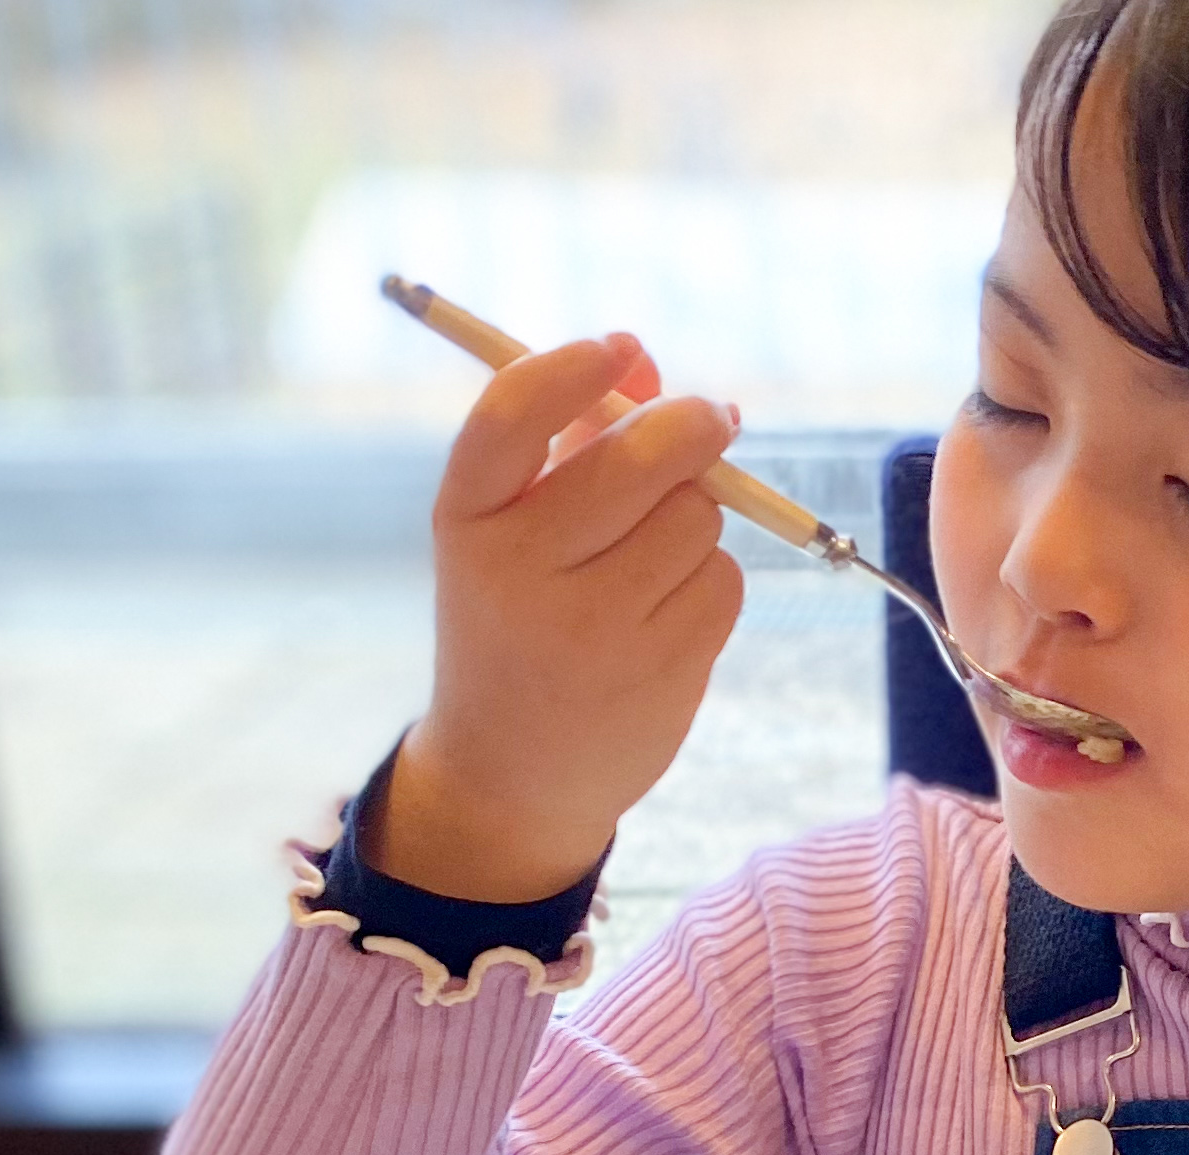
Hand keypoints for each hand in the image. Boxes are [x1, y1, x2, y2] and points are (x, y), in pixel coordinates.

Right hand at [372, 334, 744, 900]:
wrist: (513, 773)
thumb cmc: (521, 618)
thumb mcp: (516, 531)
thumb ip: (574, 439)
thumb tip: (642, 361)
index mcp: (465, 521)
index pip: (509, 417)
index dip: (569, 369)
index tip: (618, 348)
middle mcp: (519, 572)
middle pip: (637, 459)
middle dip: (691, 427)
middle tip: (715, 418)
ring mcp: (592, 628)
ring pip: (696, 519)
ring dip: (695, 519)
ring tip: (649, 558)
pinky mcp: (659, 668)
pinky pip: (723, 580)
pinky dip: (710, 580)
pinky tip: (664, 613)